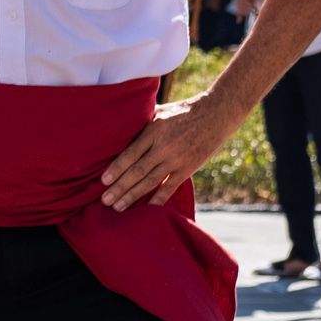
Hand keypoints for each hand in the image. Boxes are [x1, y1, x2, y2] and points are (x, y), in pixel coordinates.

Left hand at [99, 92, 243, 211]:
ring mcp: (177, 159)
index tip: (103, 181)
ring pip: (150, 182)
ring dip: (132, 196)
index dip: (116, 169)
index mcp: (153, 131)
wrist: (216, 114)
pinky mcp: (188, 168)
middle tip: (105, 200)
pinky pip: (171, 187)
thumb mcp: (159, 111)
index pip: (130, 154)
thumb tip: (118, 127)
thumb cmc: (183, 111)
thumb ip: (141, 122)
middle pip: (137, 171)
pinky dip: (159, 199)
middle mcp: (164, 147)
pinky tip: (146, 209)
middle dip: (119, 187)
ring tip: (118, 207)